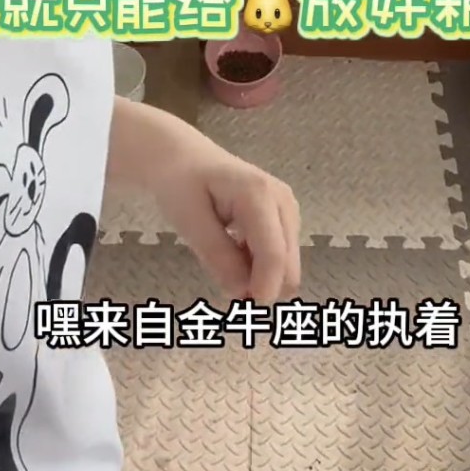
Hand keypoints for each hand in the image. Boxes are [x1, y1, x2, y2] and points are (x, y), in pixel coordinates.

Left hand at [153, 132, 300, 304]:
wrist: (185, 159)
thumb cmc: (181, 184)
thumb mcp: (189, 221)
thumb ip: (217, 257)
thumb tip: (241, 294)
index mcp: (258, 194)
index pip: (273, 253)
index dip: (263, 288)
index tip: (242, 311)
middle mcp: (283, 201)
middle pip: (288, 264)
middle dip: (262, 287)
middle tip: (226, 295)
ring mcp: (288, 209)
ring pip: (287, 266)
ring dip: (260, 279)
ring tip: (224, 269)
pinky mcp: (285, 218)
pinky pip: (280, 258)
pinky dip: (259, 268)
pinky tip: (234, 257)